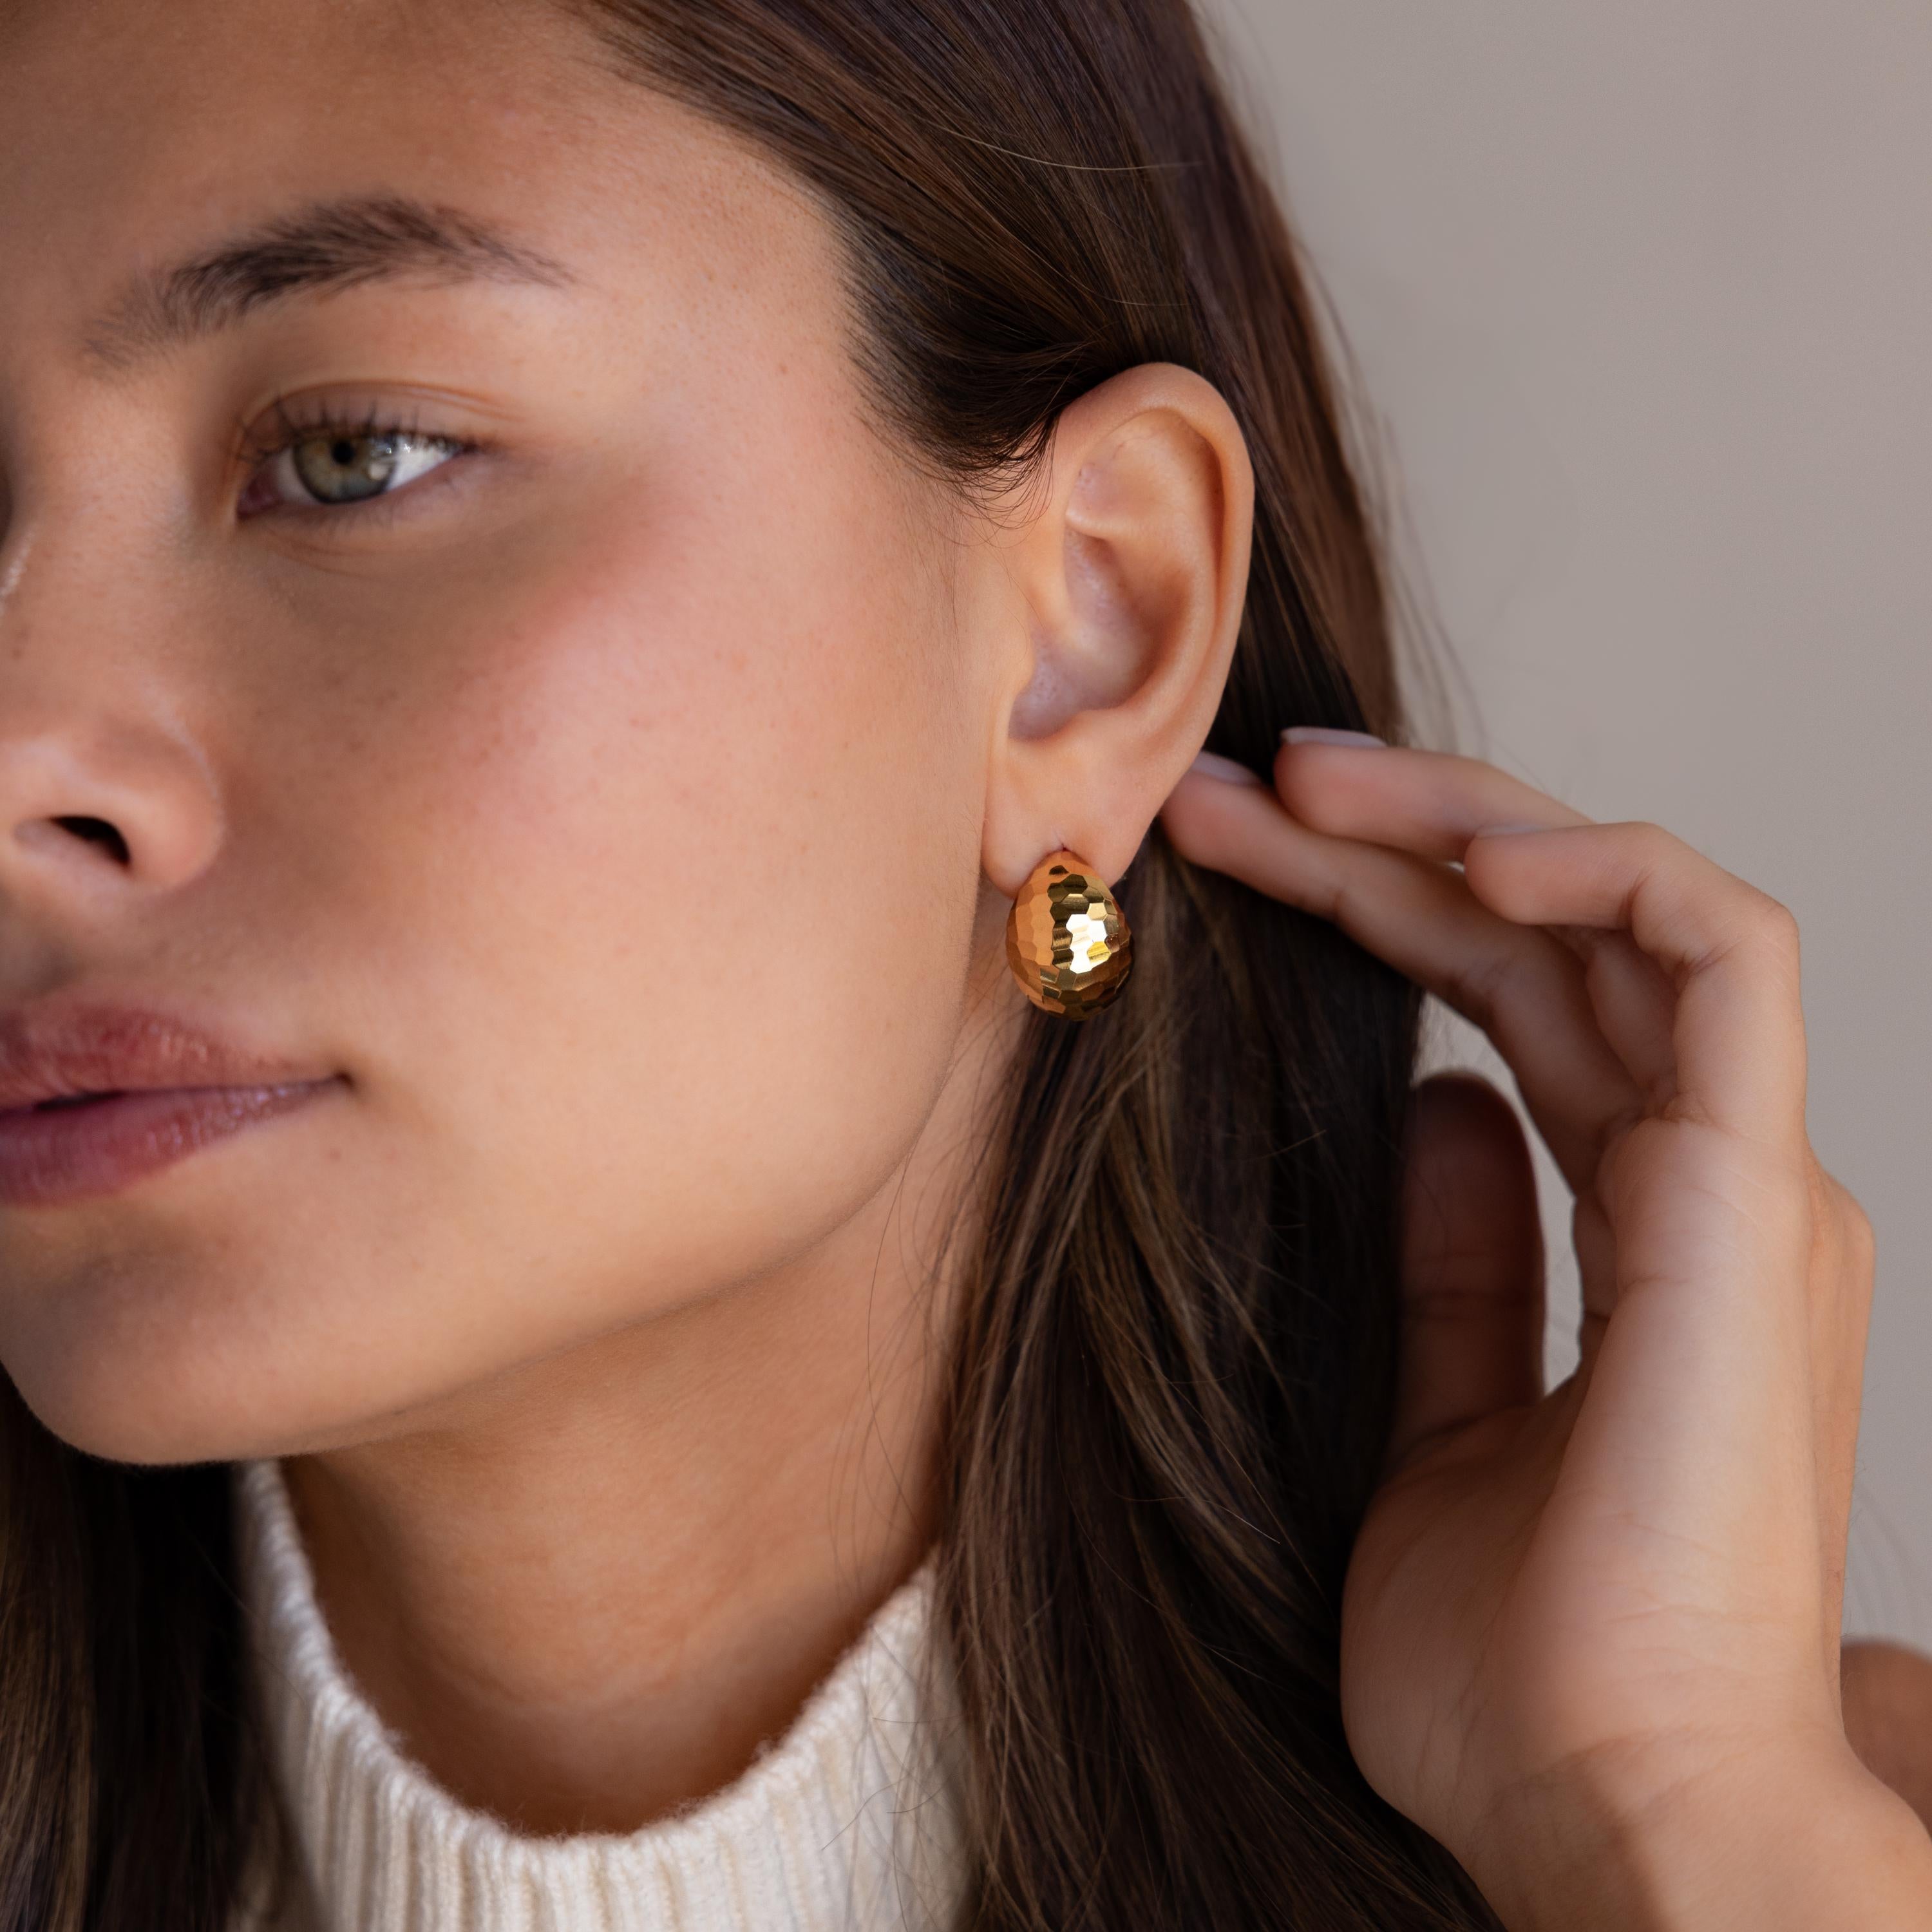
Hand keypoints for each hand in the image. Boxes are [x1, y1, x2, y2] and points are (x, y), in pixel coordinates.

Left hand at [1161, 738, 1928, 1928]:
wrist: (1603, 1806)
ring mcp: (1746, 1178)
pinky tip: (1463, 842)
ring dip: (1467, 820)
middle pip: (1546, 938)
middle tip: (1234, 786)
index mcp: (1647, 1229)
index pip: (1511, 1003)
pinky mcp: (1757, 1191)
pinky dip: (1599, 868)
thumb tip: (1436, 1112)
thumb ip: (1462, 1260)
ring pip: (1617, 912)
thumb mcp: (1439, 1415)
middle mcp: (1709, 1180)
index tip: (1237, 860)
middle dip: (1390, 840)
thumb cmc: (1521, 1659)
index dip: (1379, 910)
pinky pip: (1721, 952)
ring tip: (1304, 782)